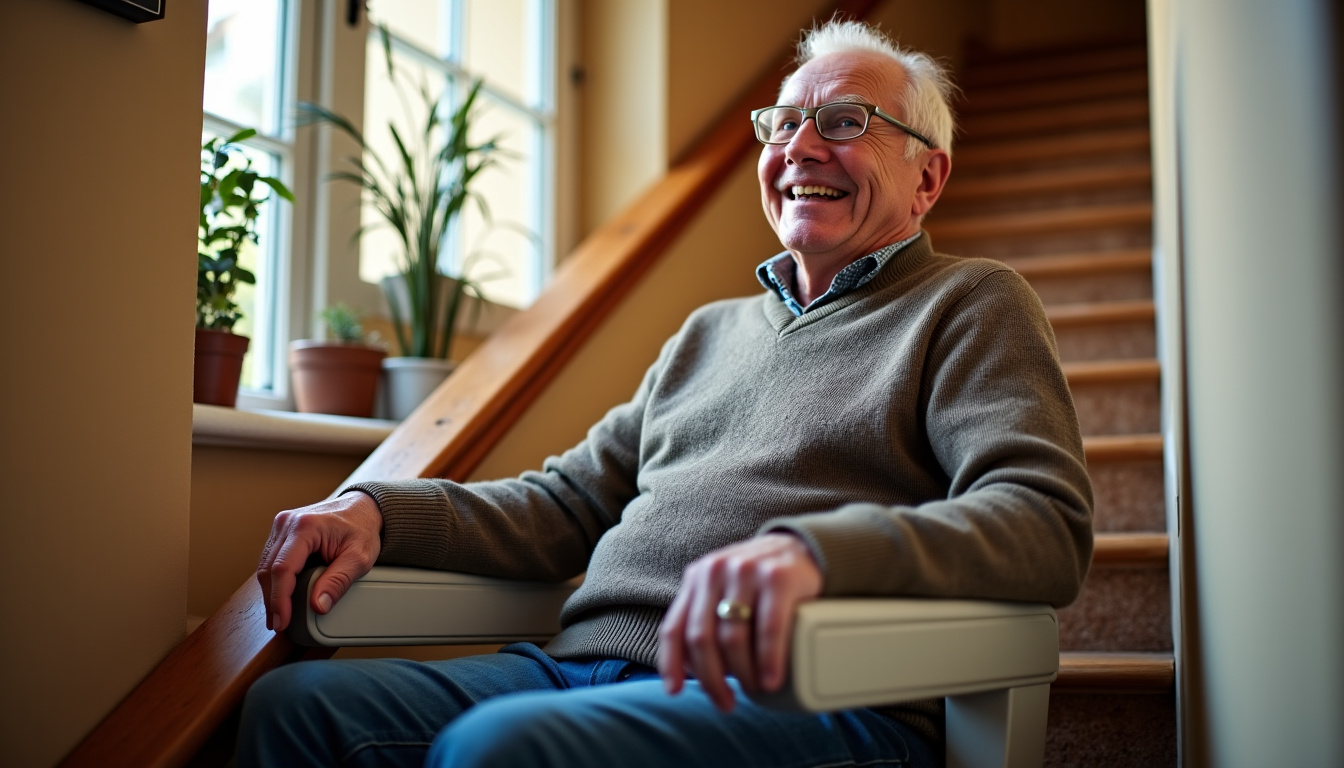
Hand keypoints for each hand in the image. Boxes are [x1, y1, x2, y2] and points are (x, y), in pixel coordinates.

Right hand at [256, 491, 382, 631]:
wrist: (362, 509)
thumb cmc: (362, 528)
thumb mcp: (359, 558)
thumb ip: (338, 581)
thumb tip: (318, 606)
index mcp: (305, 526)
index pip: (282, 569)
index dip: (279, 599)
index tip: (282, 621)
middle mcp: (287, 522)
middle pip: (269, 569)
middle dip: (272, 601)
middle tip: (279, 625)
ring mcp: (282, 526)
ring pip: (266, 566)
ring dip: (270, 592)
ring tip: (277, 616)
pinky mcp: (282, 533)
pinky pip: (271, 560)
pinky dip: (274, 581)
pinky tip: (279, 597)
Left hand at [657, 533, 822, 711]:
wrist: (802, 549)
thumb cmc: (758, 582)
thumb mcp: (723, 590)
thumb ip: (704, 618)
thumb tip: (691, 670)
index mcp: (697, 578)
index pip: (674, 627)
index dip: (670, 664)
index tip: (675, 692)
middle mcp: (716, 570)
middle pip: (702, 638)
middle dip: (711, 679)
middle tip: (726, 703)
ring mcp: (746, 571)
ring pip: (733, 638)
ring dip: (743, 674)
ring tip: (754, 689)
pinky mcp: (778, 577)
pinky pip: (768, 629)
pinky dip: (769, 660)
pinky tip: (771, 679)